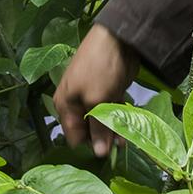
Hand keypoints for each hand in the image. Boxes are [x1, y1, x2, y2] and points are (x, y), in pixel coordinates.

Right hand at [53, 24, 140, 156]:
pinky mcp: (107, 92)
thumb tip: (99, 154)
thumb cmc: (100, 69)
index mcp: (65, 105)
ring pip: (101, 121)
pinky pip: (110, 112)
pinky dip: (118, 119)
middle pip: (87, 130)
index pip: (73, 137)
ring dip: (113, 131)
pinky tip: (128, 129)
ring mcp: (92, 97)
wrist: (117, 39)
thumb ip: (98, 128)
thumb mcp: (97, 100)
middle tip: (120, 146)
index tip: (106, 153)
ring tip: (126, 140)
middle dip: (102, 139)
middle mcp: (75, 103)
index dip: (89, 146)